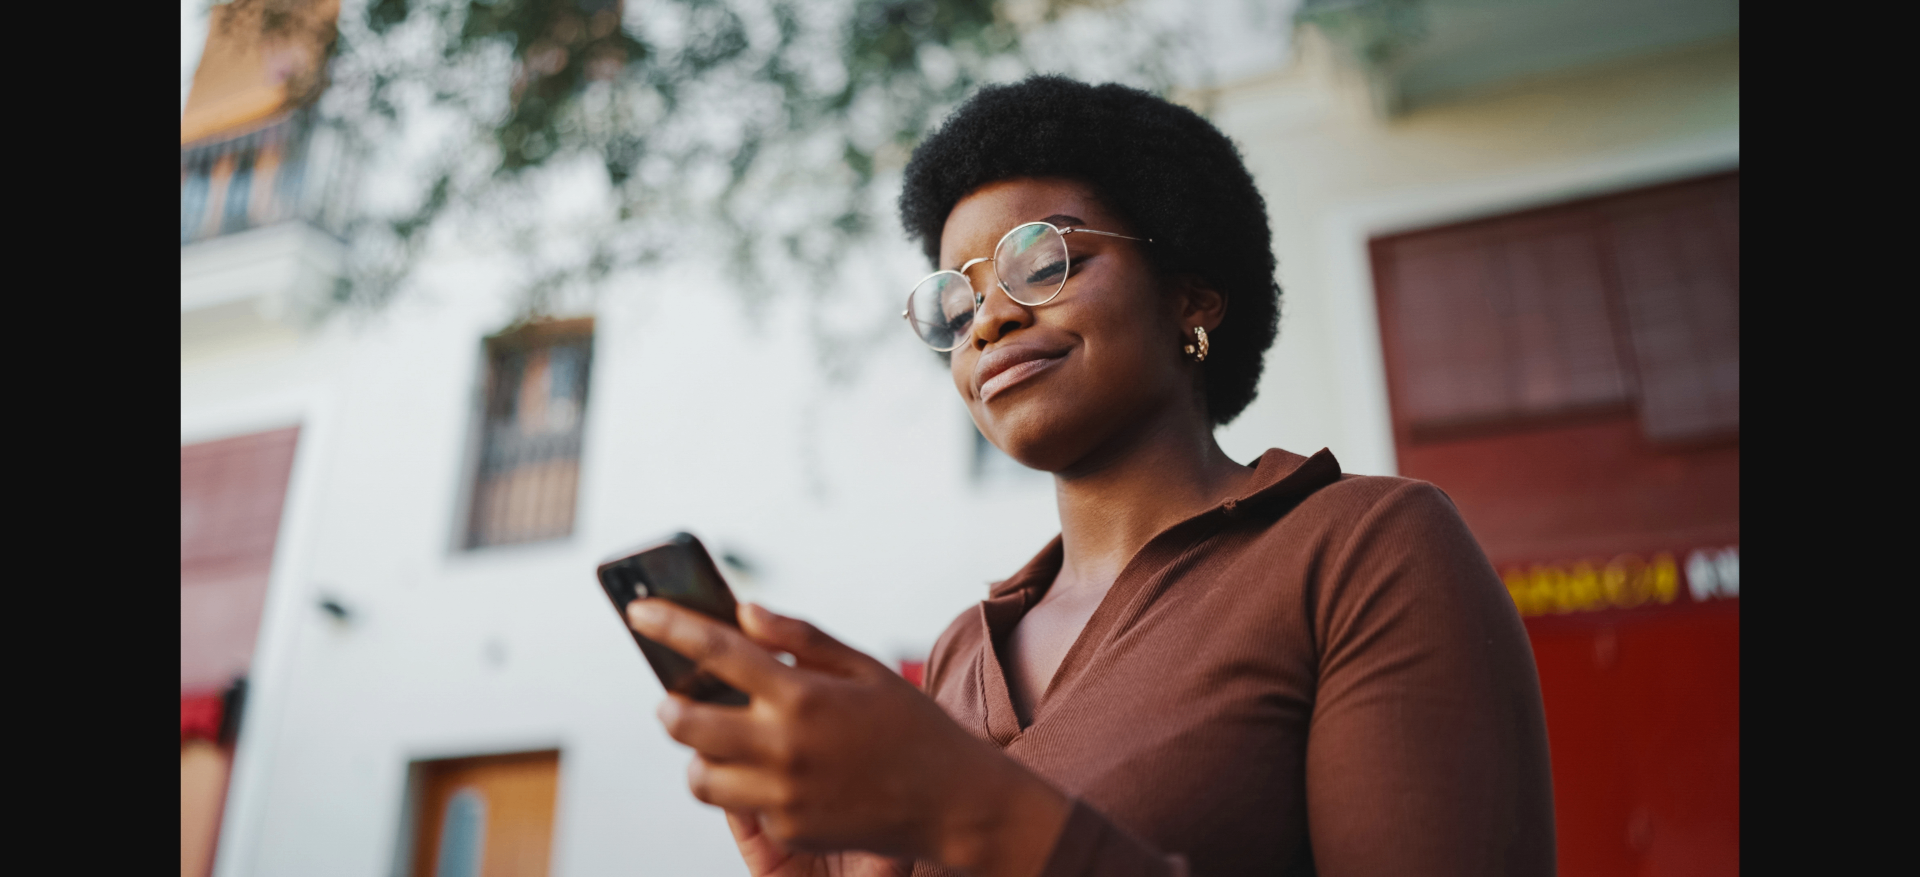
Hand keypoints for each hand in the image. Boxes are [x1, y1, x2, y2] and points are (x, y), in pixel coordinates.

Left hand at [626, 599, 1071, 876]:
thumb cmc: (912, 726)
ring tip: (723, 743)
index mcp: (803, 695)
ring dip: (700, 756)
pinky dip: (747, 787)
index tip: (638, 611)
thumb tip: (744, 612)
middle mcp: (784, 746)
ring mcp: (783, 794)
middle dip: (670, 708)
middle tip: (676, 700)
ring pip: (700, 777)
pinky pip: (742, 806)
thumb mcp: (865, 668)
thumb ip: (801, 638)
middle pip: (685, 724)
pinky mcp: (788, 831)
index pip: (716, 652)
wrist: (953, 803)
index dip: (670, 626)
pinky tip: (779, 774)